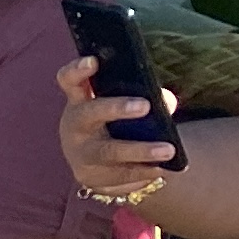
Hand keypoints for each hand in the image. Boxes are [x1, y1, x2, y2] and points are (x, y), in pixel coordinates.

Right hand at [57, 54, 182, 200]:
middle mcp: (75, 126)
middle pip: (89, 114)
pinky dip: (142, 173)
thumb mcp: (124, 109)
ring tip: (168, 150)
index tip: (93, 61)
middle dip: (115, 108)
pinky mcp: (90, 177)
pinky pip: (118, 176)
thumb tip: (168, 101)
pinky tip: (161, 170)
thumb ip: (148, 99)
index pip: (69, 81)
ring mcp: (80, 153)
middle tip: (146, 106)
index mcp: (80, 101)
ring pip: (107, 151)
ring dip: (139, 151)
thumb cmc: (113, 125)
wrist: (97, 166)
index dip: (77, 70)